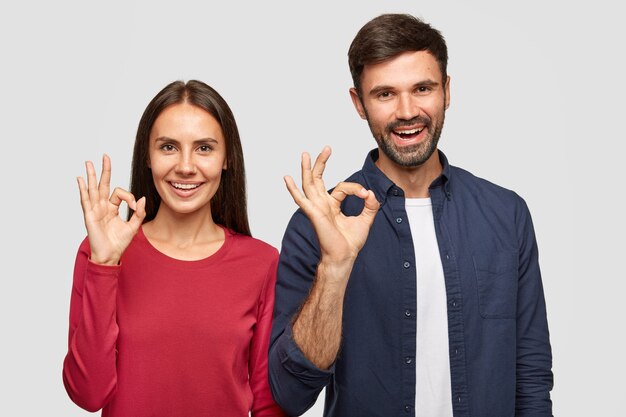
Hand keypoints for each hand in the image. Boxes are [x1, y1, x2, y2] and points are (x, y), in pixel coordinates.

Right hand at [77, 154, 145, 264]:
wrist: (110, 256)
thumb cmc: (119, 243)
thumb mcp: (134, 226)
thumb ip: (139, 213)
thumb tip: (142, 199)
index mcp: (112, 208)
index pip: (119, 193)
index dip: (129, 196)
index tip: (135, 206)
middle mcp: (102, 207)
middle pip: (103, 184)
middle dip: (104, 170)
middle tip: (105, 156)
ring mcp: (95, 210)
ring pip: (93, 189)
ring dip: (91, 175)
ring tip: (89, 162)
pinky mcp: (89, 216)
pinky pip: (85, 200)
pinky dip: (82, 189)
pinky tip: (80, 179)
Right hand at [284, 146, 379, 265]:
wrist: (344, 257)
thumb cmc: (350, 242)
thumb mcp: (366, 219)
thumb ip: (371, 205)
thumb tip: (371, 193)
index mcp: (332, 205)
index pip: (343, 187)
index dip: (356, 189)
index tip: (367, 195)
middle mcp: (322, 204)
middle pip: (319, 179)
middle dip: (321, 163)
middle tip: (327, 148)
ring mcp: (316, 208)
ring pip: (309, 184)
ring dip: (307, 168)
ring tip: (305, 154)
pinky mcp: (314, 214)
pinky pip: (301, 200)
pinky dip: (293, 189)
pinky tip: (287, 179)